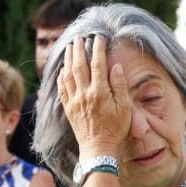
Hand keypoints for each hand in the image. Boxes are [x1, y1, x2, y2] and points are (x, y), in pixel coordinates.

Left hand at [58, 35, 132, 155]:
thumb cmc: (115, 129)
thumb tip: (115, 67)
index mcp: (99, 93)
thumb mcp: (125, 108)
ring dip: (68, 60)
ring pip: (68, 75)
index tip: (98, 38)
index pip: (97, 65)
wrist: (97, 148)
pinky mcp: (68, 108)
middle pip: (79, 66)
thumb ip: (119, 86)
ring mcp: (74, 101)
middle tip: (79, 38)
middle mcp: (84, 94)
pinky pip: (62, 89)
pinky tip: (62, 70)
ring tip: (69, 48)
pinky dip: (61, 77)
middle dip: (78, 50)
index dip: (97, 49)